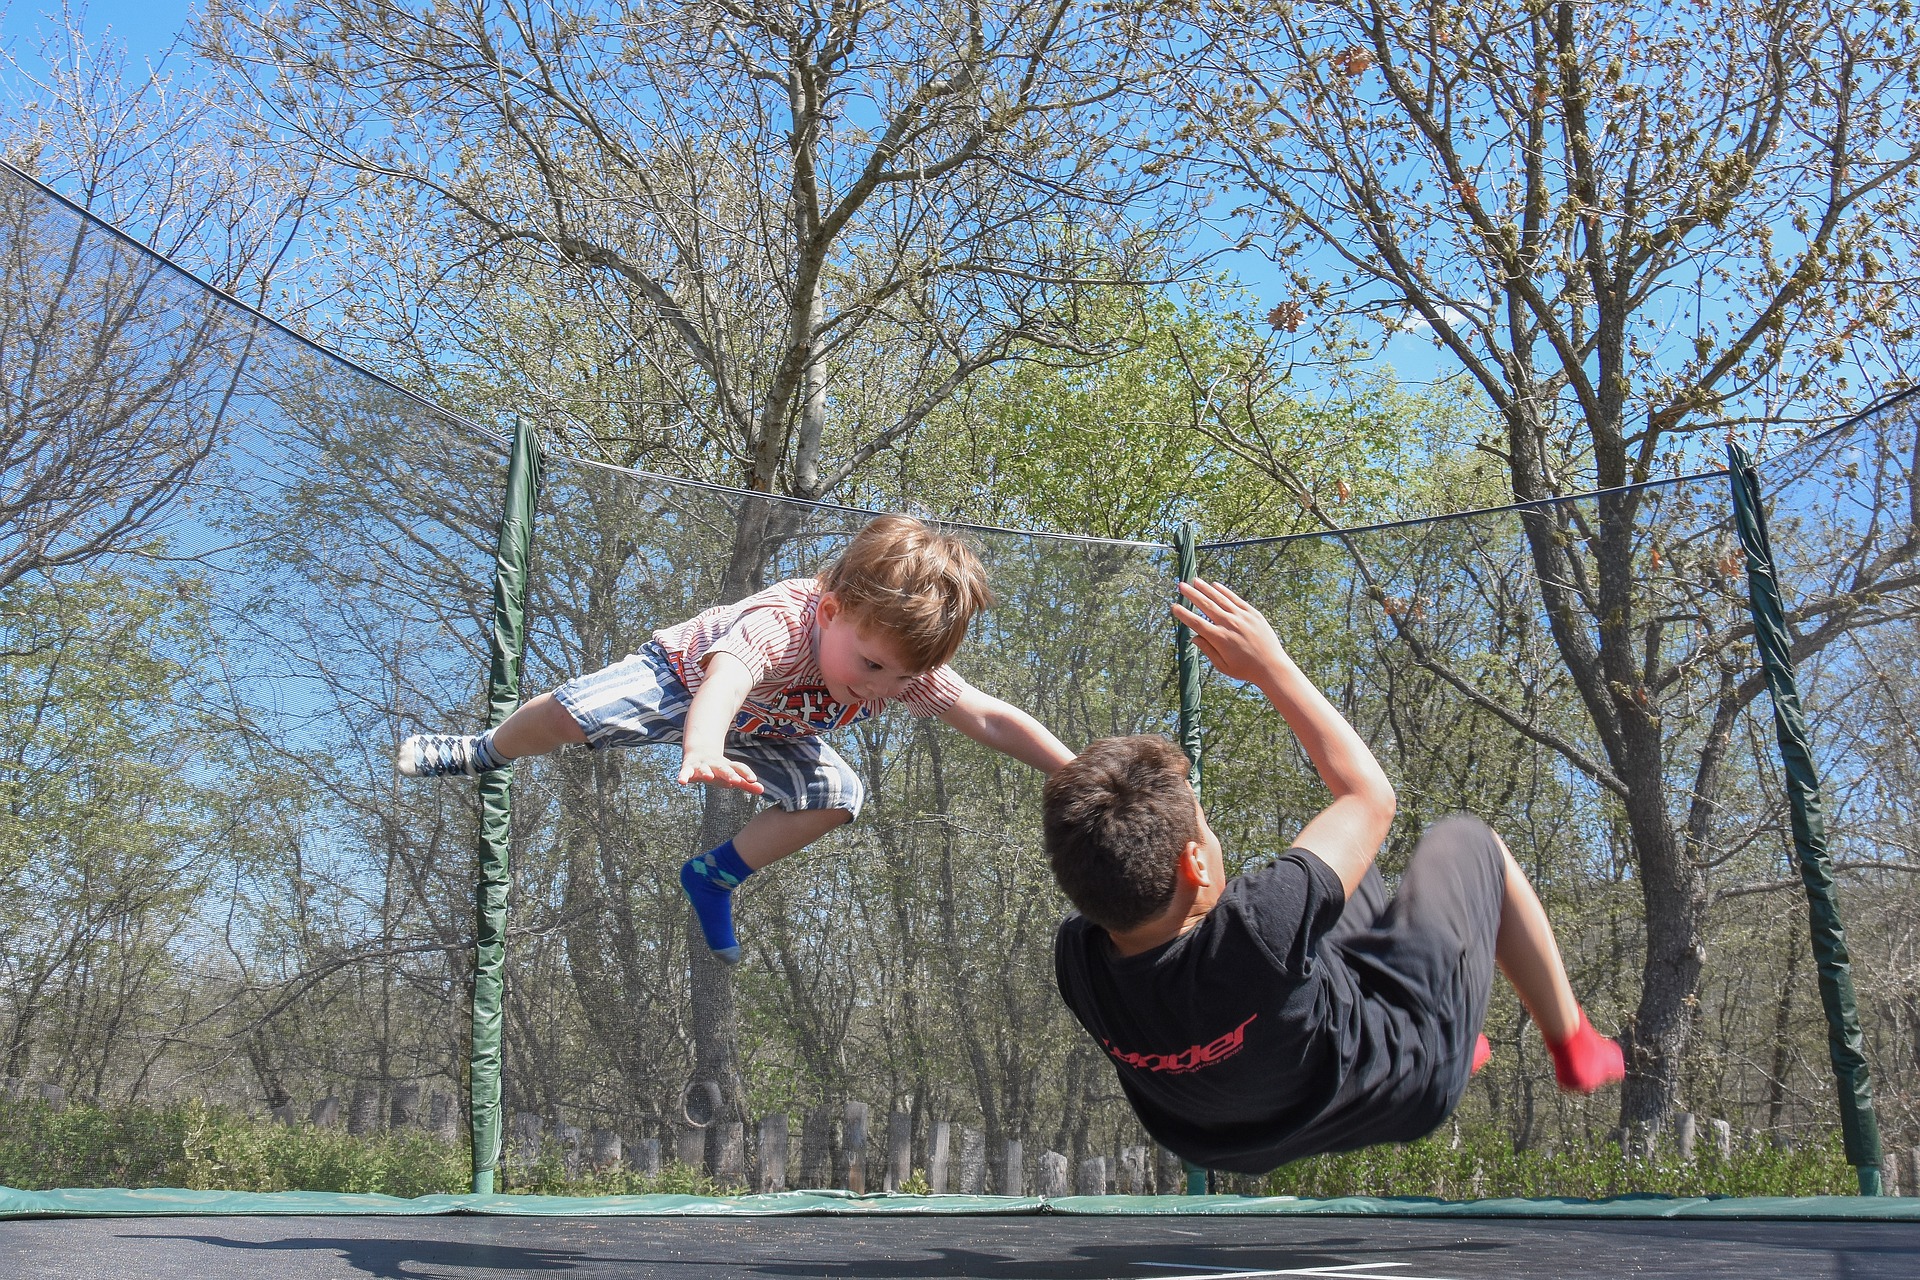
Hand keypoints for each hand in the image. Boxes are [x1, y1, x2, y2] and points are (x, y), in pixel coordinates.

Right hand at [678, 747, 764, 793]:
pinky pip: (685, 772)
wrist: (699, 752)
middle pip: (723, 768)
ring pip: (704, 769)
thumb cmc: (719, 770)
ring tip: (708, 777)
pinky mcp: (688, 768)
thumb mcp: (732, 776)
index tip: (753, 780)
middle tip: (735, 780)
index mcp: (727, 767)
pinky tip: (681, 782)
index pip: (738, 768)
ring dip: (706, 772)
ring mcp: (701, 766)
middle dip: (729, 774)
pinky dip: (683, 776)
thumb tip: (762, 790)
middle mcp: (715, 765)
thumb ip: (746, 784)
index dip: (746, 773)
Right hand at [1171, 578, 1289, 686]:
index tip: (1174, 606)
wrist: (1271, 666)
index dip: (1183, 614)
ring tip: (1195, 580)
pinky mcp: (1252, 613)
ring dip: (1206, 588)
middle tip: (1181, 585)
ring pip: (1220, 598)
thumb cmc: (1245, 669)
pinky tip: (1215, 585)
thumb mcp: (1223, 666)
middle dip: (1192, 594)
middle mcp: (1229, 624)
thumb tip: (1194, 637)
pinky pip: (1235, 599)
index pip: (1196, 622)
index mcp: (1219, 639)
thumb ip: (1207, 650)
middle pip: (1206, 605)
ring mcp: (1241, 617)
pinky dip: (1224, 591)